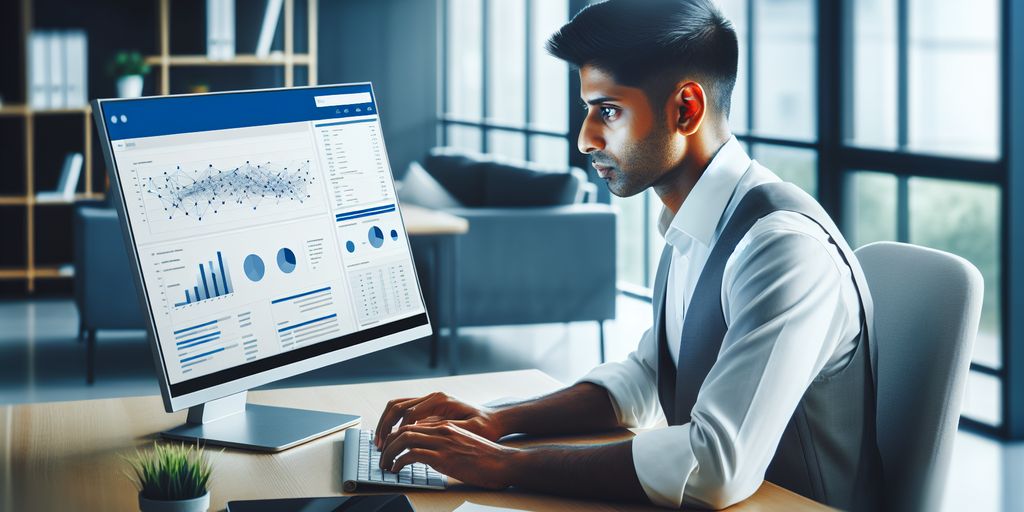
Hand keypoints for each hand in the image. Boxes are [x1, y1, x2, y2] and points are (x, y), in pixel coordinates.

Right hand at [374, 392, 504, 450]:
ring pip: (398, 407)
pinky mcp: (429, 407)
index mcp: (441, 401)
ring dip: (386, 423)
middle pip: (397, 406)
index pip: (410, 414)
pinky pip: (405, 411)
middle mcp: (432, 397)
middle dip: (385, 425)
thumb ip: (446, 431)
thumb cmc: (485, 426)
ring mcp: (429, 401)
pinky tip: (393, 439)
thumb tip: (423, 434)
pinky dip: (394, 423)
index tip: (391, 448)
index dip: (398, 432)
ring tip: (381, 441)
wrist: (494, 420)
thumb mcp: (469, 430)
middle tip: (379, 444)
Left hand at [378, 421, 520, 489]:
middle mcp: (441, 430)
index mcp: (445, 426)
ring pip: (403, 439)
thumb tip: (429, 455)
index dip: (395, 435)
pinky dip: (399, 462)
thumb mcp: (462, 446)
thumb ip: (446, 445)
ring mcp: (442, 441)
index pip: (411, 424)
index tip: (389, 448)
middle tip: (382, 457)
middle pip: (403, 429)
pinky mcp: (443, 456)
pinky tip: (397, 470)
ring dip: (389, 452)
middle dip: (387, 443)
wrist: (504, 462)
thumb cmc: (487, 458)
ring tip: (385, 465)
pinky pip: (412, 454)